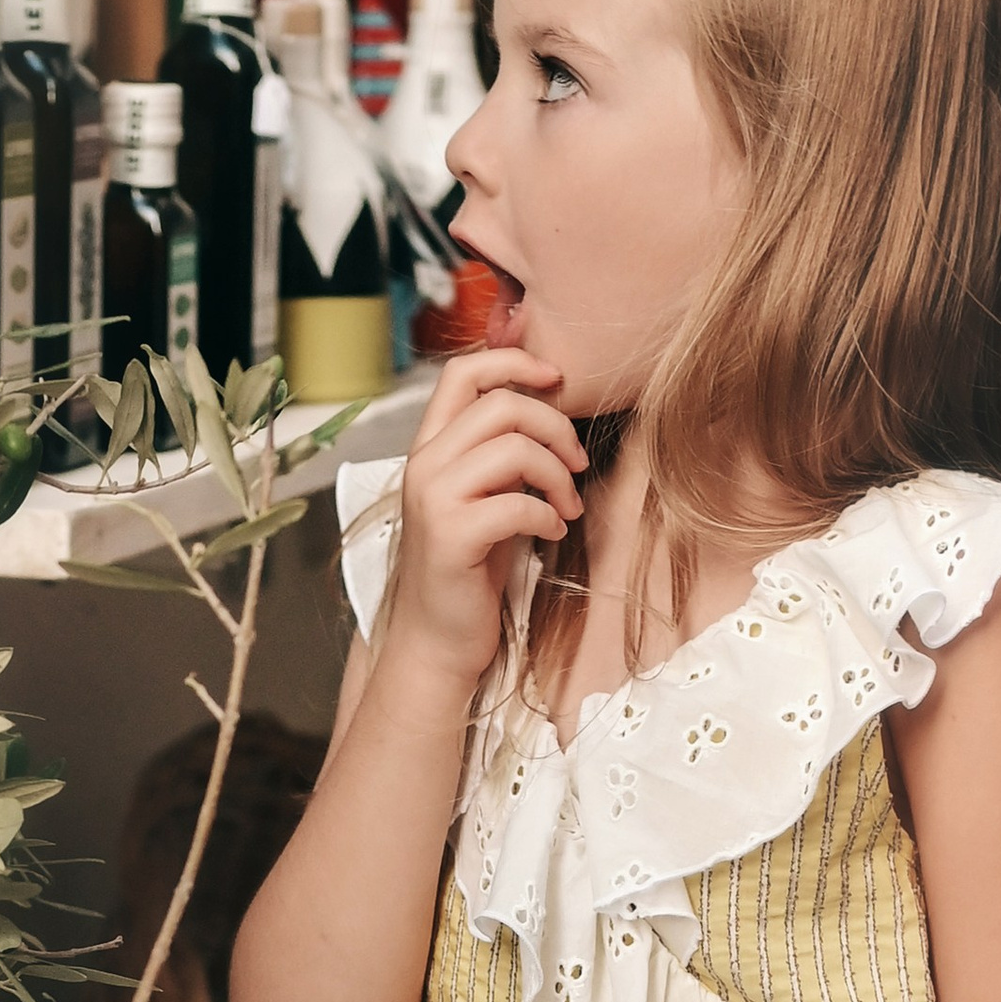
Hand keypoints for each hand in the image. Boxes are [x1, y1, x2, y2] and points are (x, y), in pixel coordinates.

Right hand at [379, 350, 584, 693]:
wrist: (438, 640)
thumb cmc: (468, 570)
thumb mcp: (483, 497)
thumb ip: (500, 454)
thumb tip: (552, 418)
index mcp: (429, 447)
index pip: (464, 372)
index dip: (515, 361)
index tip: (555, 380)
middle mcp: (424, 464)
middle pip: (502, 404)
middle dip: (556, 428)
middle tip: (577, 465)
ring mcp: (433, 499)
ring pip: (514, 448)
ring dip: (558, 476)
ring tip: (568, 507)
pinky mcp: (451, 535)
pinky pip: (518, 502)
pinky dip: (548, 515)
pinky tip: (552, 534)